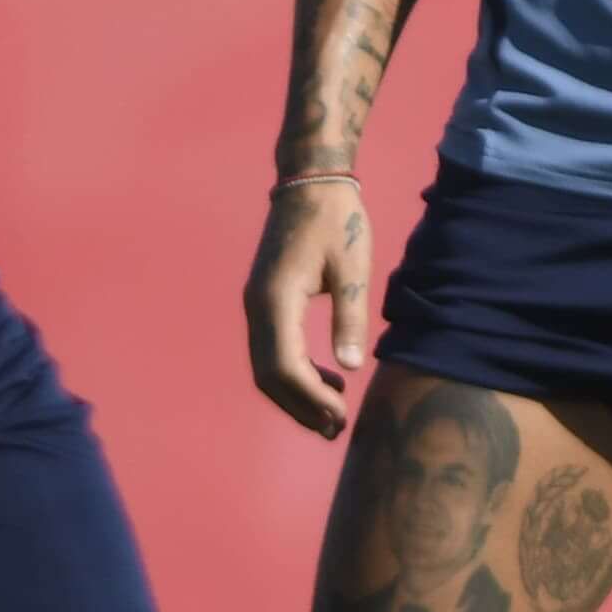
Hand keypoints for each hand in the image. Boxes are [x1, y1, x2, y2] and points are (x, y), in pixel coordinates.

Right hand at [243, 175, 375, 435]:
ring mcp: (257, 304)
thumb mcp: (353, 267)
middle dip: (300, 406)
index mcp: (276, 298)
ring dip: (296, 396)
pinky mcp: (265, 302)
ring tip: (333, 416)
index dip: (309, 397)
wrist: (310, 182)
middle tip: (336, 429)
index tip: (340, 417)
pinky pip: (272, 350)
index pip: (284, 365)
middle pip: (268, 375)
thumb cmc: (337, 220)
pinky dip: (295, 374)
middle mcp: (257, 306)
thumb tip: (350, 366)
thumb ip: (350, 315)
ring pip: (266, 367)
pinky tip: (328, 381)